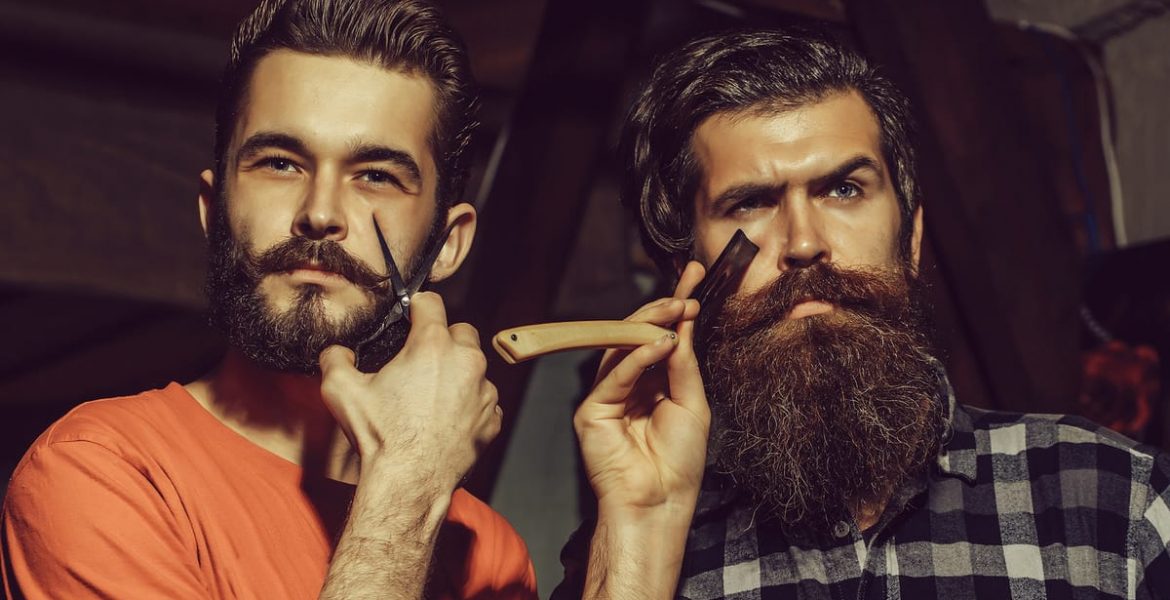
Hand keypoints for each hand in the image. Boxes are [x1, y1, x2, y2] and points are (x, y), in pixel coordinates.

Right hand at [318, 292, 500, 492]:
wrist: (409, 483)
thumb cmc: (381, 437)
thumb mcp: (341, 390)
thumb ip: (335, 359)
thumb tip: (337, 351)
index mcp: (432, 345)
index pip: (431, 303)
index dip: (417, 307)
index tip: (411, 316)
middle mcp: (466, 361)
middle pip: (461, 332)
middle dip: (443, 340)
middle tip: (420, 361)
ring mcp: (484, 391)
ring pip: (475, 367)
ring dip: (458, 374)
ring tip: (431, 396)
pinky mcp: (492, 418)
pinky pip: (484, 400)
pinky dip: (469, 404)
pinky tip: (446, 419)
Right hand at [574, 262, 709, 516]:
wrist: (660, 503)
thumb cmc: (679, 463)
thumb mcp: (692, 404)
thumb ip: (683, 365)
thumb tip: (681, 325)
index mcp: (654, 384)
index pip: (662, 336)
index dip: (676, 307)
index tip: (695, 277)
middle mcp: (630, 385)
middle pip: (638, 336)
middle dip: (662, 309)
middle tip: (686, 292)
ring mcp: (608, 396)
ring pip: (621, 347)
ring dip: (650, 325)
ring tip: (677, 308)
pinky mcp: (592, 410)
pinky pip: (614, 374)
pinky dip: (636, 356)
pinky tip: (661, 343)